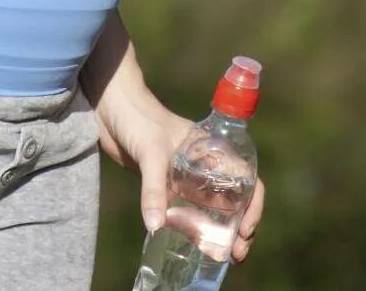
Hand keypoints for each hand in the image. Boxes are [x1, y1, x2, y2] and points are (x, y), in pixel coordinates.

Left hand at [93, 87, 265, 264]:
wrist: (112, 109)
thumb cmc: (139, 120)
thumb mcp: (151, 153)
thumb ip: (153, 188)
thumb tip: (155, 226)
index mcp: (215, 151)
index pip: (247, 179)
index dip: (253, 205)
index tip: (245, 229)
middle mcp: (207, 166)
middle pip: (236, 200)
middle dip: (240, 227)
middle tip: (237, 253)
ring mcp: (188, 177)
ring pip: (215, 209)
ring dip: (222, 233)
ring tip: (224, 257)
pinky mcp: (168, 186)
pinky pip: (190, 212)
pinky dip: (197, 230)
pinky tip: (198, 247)